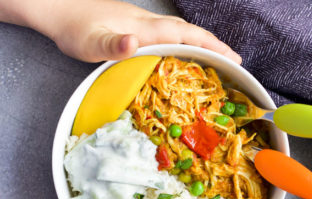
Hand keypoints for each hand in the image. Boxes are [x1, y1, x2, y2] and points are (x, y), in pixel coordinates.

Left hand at [43, 0, 240, 63]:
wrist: (59, 9)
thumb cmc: (74, 29)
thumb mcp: (89, 43)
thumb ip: (113, 44)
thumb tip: (135, 42)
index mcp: (143, 27)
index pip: (183, 35)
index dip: (209, 45)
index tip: (231, 58)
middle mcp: (147, 23)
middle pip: (188, 31)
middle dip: (214, 45)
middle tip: (235, 61)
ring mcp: (143, 23)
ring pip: (181, 31)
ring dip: (203, 43)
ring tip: (220, 57)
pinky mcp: (137, 27)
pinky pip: (170, 35)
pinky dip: (186, 43)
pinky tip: (188, 51)